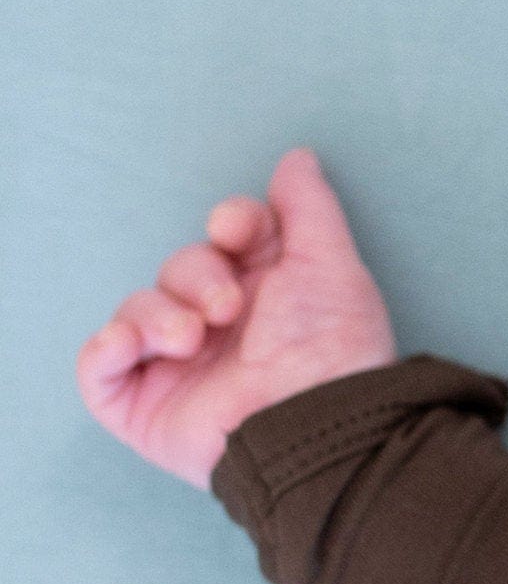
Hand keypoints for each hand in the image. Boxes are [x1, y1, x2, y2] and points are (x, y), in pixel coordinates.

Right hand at [77, 147, 398, 488]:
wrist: (314, 425)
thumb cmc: (333, 348)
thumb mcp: (330, 265)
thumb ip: (308, 208)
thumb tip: (297, 158)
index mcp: (268, 291)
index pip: (227, 236)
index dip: (228, 222)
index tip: (237, 229)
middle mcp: (223, 325)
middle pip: (180, 266)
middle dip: (196, 276)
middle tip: (228, 309)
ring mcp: (181, 366)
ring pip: (137, 309)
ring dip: (156, 314)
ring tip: (191, 339)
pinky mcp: (146, 405)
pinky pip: (98, 367)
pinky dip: (106, 350)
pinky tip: (132, 346)